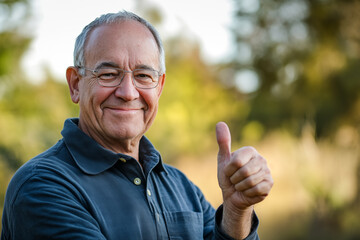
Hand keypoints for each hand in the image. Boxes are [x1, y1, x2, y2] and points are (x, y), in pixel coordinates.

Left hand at [216, 122, 272, 237]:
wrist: (233, 195)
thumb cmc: (228, 176)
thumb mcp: (223, 159)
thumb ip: (223, 142)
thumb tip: (220, 123)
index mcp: (250, 151)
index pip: (237, 161)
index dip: (229, 170)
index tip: (229, 171)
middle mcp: (261, 159)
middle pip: (244, 171)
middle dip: (234, 179)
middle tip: (235, 180)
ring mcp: (267, 172)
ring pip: (250, 182)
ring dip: (240, 187)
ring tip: (240, 185)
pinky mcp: (269, 184)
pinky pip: (256, 190)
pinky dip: (247, 193)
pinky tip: (248, 191)